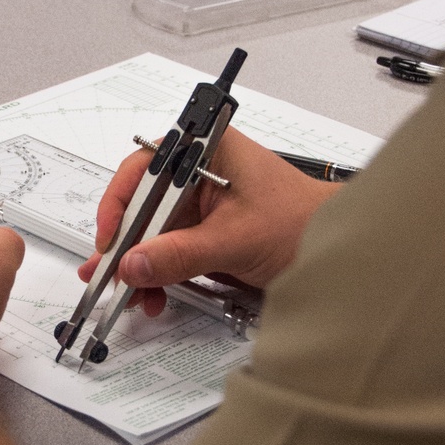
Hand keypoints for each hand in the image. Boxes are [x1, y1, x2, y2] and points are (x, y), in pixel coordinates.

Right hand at [78, 130, 339, 312]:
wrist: (338, 252)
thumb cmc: (303, 224)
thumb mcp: (236, 240)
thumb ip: (180, 253)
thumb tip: (134, 264)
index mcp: (207, 151)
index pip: (145, 169)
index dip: (120, 204)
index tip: (111, 239)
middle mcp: (200, 171)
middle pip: (143, 203)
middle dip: (125, 243)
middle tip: (107, 273)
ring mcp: (202, 203)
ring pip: (153, 230)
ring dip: (139, 264)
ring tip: (128, 293)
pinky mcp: (206, 231)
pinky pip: (169, 248)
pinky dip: (158, 272)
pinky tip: (153, 294)